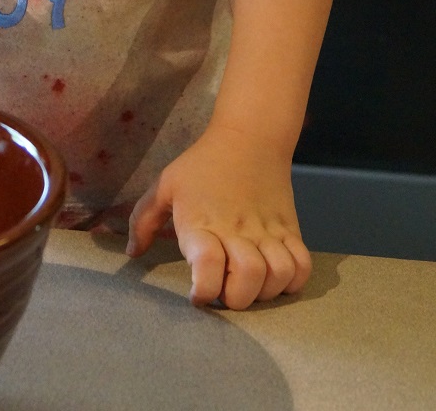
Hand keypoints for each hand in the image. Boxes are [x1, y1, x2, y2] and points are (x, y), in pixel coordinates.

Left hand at [125, 124, 311, 309]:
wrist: (250, 136)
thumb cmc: (202, 163)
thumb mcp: (165, 184)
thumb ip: (143, 219)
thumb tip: (133, 253)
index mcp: (202, 222)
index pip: (208, 265)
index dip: (204, 290)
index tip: (197, 295)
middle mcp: (237, 230)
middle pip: (246, 280)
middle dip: (235, 299)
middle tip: (224, 290)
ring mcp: (267, 231)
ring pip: (278, 276)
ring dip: (265, 292)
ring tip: (249, 285)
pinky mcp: (290, 228)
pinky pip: (302, 266)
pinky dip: (293, 281)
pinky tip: (276, 277)